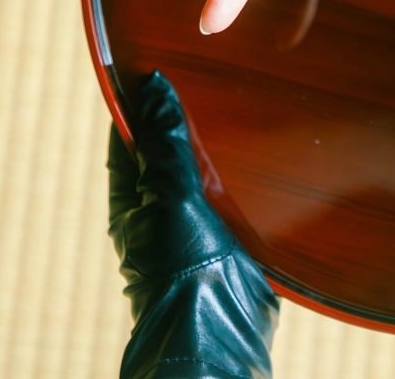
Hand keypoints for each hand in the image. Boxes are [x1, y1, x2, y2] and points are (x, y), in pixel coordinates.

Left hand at [108, 72, 278, 378]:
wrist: (217, 328)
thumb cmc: (179, 269)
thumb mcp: (169, 196)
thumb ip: (166, 145)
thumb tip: (154, 89)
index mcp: (132, 199)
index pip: (129, 138)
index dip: (140, 103)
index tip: (155, 66)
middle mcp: (161, 208)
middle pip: (168, 151)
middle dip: (183, 120)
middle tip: (206, 77)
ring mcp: (196, 222)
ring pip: (203, 170)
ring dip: (218, 144)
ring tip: (238, 104)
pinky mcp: (231, 236)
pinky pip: (233, 192)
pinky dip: (244, 170)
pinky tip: (264, 152)